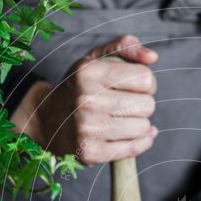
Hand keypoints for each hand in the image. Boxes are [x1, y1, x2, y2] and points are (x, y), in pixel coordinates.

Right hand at [11, 34, 157, 163]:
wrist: (48, 120)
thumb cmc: (80, 87)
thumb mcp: (95, 59)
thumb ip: (125, 47)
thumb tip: (152, 57)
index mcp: (89, 72)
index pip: (145, 78)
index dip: (147, 83)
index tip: (136, 86)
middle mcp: (86, 100)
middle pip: (147, 105)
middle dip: (143, 104)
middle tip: (128, 104)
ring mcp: (87, 129)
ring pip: (142, 128)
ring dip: (140, 124)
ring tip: (124, 119)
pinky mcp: (90, 153)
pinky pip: (134, 148)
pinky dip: (140, 142)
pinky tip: (131, 135)